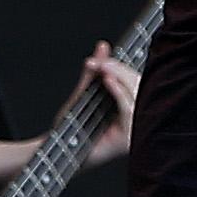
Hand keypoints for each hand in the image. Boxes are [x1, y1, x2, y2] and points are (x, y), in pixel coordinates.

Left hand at [77, 42, 140, 165]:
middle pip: (140, 87)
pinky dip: (119, 93)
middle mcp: (136, 122)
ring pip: (137, 95)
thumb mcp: (83, 94)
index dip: (122, 68)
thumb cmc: (69, 128)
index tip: (105, 57)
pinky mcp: (127, 140)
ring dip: (120, 77)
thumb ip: (95, 71)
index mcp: (129, 112)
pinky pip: (129, 110)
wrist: (56, 150)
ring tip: (103, 70)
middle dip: (120, 70)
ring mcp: (134, 132)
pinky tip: (108, 82)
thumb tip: (103, 46)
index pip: (136, 83)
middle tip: (101, 63)